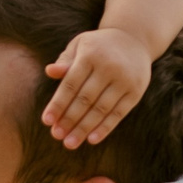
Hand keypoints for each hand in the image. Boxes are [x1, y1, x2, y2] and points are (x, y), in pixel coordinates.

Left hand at [42, 27, 152, 148]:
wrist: (134, 39)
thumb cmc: (99, 46)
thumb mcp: (81, 46)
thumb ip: (65, 61)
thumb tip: (49, 71)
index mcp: (90, 55)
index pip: (71, 84)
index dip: (58, 104)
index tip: (47, 121)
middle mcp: (108, 67)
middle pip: (85, 99)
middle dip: (69, 119)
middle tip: (56, 135)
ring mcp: (124, 79)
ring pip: (101, 109)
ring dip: (84, 128)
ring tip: (70, 143)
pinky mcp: (136, 91)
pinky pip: (118, 113)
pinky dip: (105, 127)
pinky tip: (92, 140)